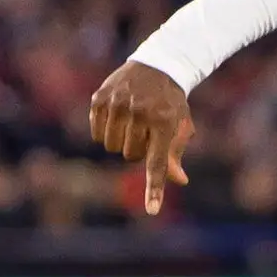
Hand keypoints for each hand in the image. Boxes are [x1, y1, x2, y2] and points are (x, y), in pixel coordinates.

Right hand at [86, 58, 196, 213]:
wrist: (157, 65)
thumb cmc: (171, 103)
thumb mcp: (180, 125)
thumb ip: (174, 154)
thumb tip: (180, 180)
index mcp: (163, 122)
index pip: (157, 163)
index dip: (154, 188)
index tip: (153, 210)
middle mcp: (139, 112)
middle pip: (130, 156)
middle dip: (137, 149)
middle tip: (146, 130)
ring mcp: (117, 104)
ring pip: (111, 147)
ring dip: (120, 140)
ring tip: (132, 122)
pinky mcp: (100, 99)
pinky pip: (96, 133)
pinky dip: (105, 130)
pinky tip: (118, 114)